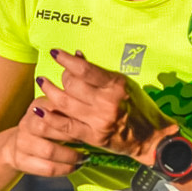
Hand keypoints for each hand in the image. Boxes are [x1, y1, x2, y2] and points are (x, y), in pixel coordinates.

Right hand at [5, 96, 84, 177]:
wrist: (16, 144)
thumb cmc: (45, 126)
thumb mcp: (53, 112)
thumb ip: (68, 110)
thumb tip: (91, 112)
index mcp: (37, 106)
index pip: (54, 108)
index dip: (72, 118)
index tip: (88, 125)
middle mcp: (26, 123)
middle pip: (46, 128)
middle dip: (70, 136)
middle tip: (87, 141)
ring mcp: (22, 143)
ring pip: (49, 151)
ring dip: (70, 156)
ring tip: (84, 157)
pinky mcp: (21, 161)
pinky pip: (47, 168)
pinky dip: (64, 169)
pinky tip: (75, 167)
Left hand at [34, 49, 175, 166]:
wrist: (151, 137)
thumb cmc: (139, 106)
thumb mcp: (125, 84)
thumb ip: (101, 74)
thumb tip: (77, 56)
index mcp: (116, 85)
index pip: (85, 69)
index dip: (66, 60)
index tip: (55, 53)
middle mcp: (107, 102)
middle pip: (72, 85)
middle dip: (62, 77)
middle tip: (58, 74)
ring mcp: (99, 121)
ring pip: (65, 103)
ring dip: (49, 92)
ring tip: (42, 83)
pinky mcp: (93, 137)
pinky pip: (64, 126)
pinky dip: (49, 116)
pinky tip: (40, 107)